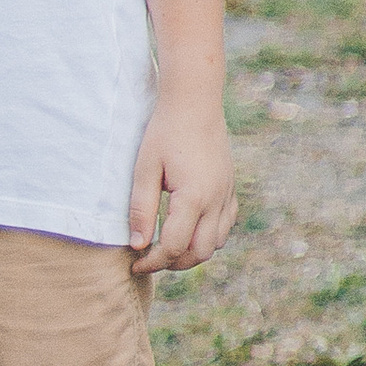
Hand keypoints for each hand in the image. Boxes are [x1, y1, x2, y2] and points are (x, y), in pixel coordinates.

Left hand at [127, 91, 238, 272]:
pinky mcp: (230, 188)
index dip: (152, 262)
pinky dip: (209, 236)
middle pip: (199, 253)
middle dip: (173, 263)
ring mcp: (227, 195)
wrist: (195, 102)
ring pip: (216, 243)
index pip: (173, 246)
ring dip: (192, 251)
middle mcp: (216, 200)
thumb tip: (138, 245)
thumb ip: (141, 208)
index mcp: (194, 197)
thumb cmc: (165, 131)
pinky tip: (189, 228)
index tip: (135, 263)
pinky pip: (225, 225)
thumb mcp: (144, 168)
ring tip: (167, 246)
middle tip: (149, 258)